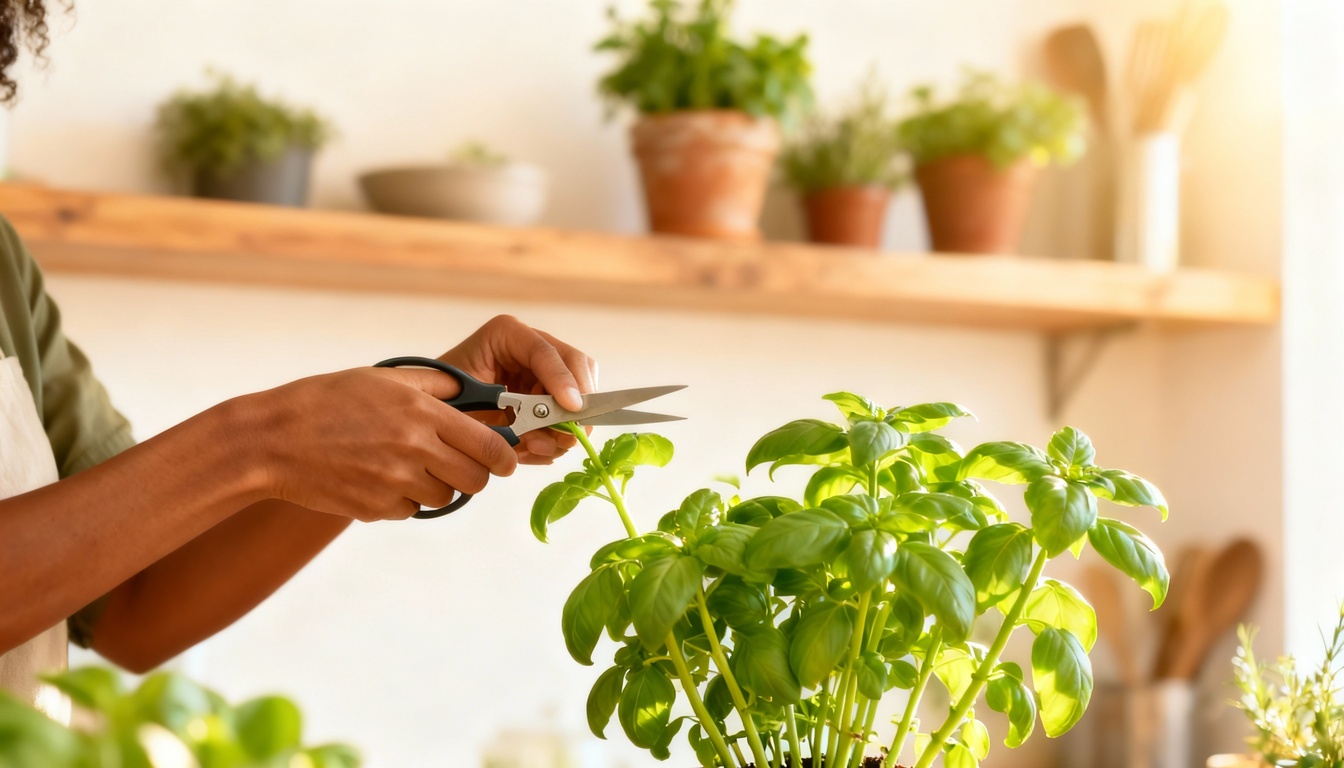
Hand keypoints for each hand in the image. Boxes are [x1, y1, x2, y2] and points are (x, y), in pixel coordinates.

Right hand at [251, 367, 517, 520]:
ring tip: (408, 465)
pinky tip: (380, 478)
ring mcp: (395, 482)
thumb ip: (435, 385)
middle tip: (462, 465)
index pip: (490, 444)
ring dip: (438, 486)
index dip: (505, 456)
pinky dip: (405, 500)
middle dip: (476, 474)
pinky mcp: (377, 508)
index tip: (507, 460)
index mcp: (421, 412)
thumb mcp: (383, 378)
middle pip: (476, 479)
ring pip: (445, 497)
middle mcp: (414, 448)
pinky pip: (412, 510)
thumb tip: (473, 391)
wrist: (271, 441)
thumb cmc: (326, 401)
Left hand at [438, 315, 598, 464]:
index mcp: (506, 335)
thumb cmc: (439, 400)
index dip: (562, 379)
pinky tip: (531, 448)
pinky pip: (568, 418)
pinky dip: (555, 439)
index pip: (545, 351)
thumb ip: (500, 413)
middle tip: (564, 436)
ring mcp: (542, 372)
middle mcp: (530, 347)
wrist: (431, 414)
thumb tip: (541, 433)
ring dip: (563, 428)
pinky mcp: (547, 398)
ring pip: (580, 393)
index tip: (570, 407)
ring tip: (535, 447)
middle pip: (576, 366)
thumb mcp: (462, 402)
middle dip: (573, 406)